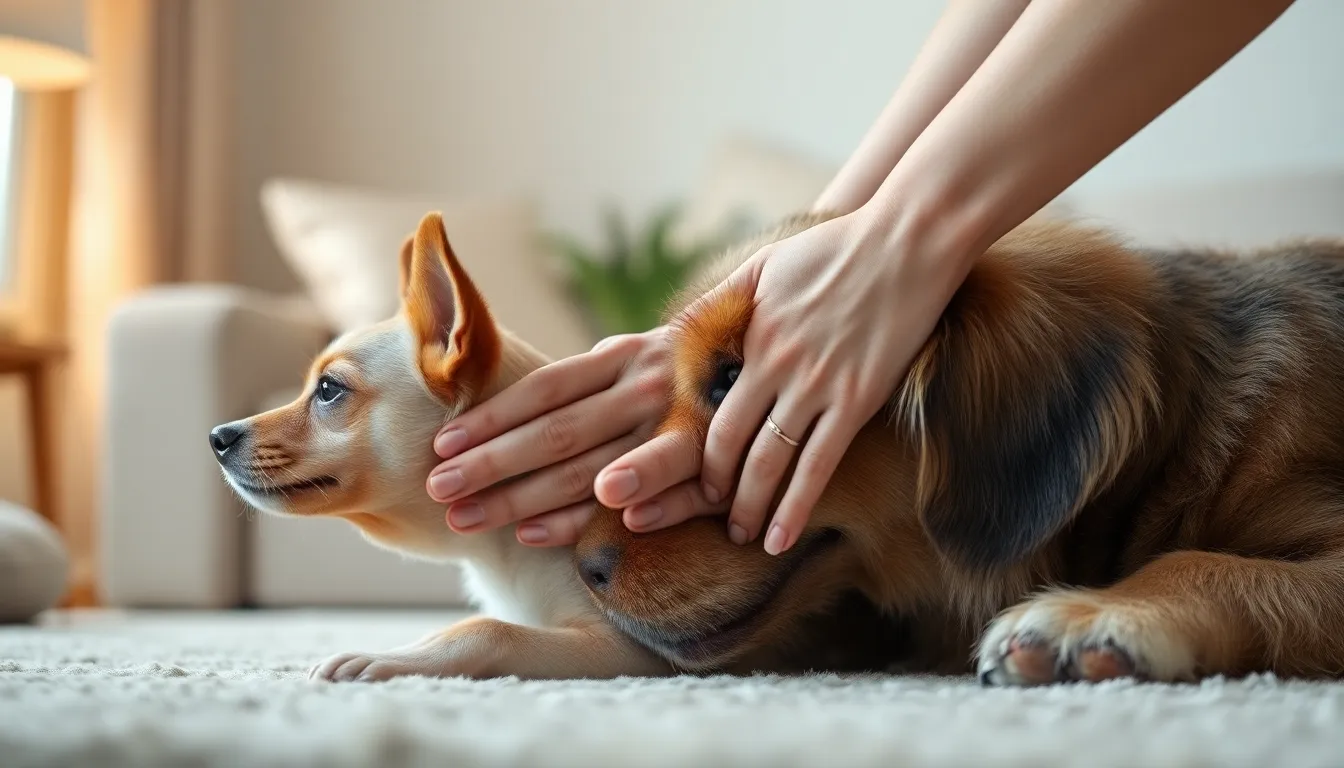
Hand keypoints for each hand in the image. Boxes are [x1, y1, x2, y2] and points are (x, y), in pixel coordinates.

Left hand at [427, 327, 713, 545]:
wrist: (784, 378)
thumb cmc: (690, 377)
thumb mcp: (639, 358)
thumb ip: (585, 381)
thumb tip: (497, 407)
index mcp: (626, 355)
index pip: (547, 388)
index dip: (492, 416)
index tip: (442, 443)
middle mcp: (651, 387)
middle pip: (559, 431)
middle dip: (493, 463)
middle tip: (439, 489)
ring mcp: (681, 429)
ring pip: (592, 471)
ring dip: (525, 499)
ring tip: (470, 518)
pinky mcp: (713, 470)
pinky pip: (640, 502)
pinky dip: (593, 517)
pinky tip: (541, 534)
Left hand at [598, 205, 969, 554]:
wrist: (907, 240)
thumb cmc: (833, 249)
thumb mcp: (759, 265)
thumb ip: (718, 304)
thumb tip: (670, 338)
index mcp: (746, 334)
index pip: (699, 403)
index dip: (679, 444)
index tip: (672, 469)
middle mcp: (773, 364)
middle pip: (725, 442)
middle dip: (708, 485)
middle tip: (702, 512)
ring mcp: (816, 385)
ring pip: (768, 462)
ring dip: (747, 506)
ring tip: (738, 535)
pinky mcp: (857, 400)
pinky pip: (818, 466)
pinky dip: (795, 508)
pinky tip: (781, 538)